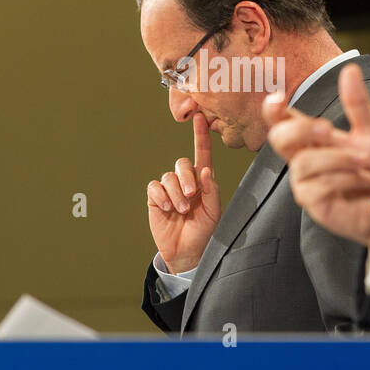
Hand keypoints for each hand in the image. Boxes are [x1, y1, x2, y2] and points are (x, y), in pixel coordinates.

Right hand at [146, 113, 221, 272]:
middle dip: (186, 178)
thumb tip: (205, 170)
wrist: (186, 252)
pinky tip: (167, 208)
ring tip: (180, 210)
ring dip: (175, 193)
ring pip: (168, 177)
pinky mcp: (155, 198)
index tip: (200, 117)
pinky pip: (155, 187)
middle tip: (190, 197)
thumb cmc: (204, 232)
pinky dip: (162, 196)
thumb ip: (211, 191)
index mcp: (202, 182)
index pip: (202, 154)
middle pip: (182, 163)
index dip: (201, 136)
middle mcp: (185, 181)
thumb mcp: (214, 213)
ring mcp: (169, 189)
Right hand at [263, 63, 369, 254]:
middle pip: (279, 138)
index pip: (281, 120)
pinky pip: (318, 187)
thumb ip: (357, 103)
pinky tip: (361, 180)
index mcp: (311, 136)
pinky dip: (346, 180)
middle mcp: (302, 157)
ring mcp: (304, 180)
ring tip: (363, 164)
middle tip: (328, 130)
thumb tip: (350, 69)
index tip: (278, 99)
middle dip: (302, 130)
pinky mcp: (311, 202)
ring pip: (304, 162)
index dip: (272, 109)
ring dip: (339, 160)